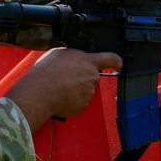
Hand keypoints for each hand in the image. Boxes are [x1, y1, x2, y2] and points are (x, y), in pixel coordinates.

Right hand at [5, 48, 122, 132]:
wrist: (41, 91)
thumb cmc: (48, 71)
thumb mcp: (60, 53)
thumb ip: (72, 56)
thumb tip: (71, 59)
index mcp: (89, 62)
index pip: (110, 58)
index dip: (115, 60)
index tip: (119, 63)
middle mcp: (93, 77)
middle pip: (91, 77)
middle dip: (81, 78)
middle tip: (65, 78)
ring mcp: (89, 94)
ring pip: (84, 91)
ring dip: (75, 90)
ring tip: (59, 88)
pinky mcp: (82, 107)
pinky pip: (78, 103)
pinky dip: (70, 102)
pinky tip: (60, 97)